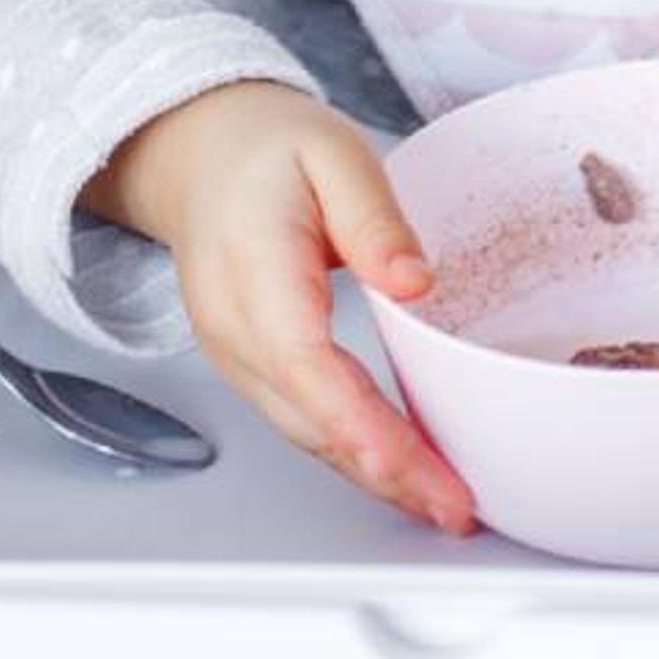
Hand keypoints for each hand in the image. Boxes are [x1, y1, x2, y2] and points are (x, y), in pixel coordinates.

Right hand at [94, 80, 475, 533]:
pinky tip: (398, 470)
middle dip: (385, 471)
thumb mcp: (334, 154)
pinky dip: (353, 453)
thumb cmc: (268, 153)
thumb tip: (414, 280)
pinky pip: (304, 421)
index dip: (360, 423)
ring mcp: (236, 355)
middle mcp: (236, 328)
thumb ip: (374, 216)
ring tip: (441, 503)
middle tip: (456, 505)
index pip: (306, 364)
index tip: (412, 463)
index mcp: (255, 270)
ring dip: (373, 475)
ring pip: (306, 433)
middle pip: (310, 419)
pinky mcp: (251, 367)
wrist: (202, 154)